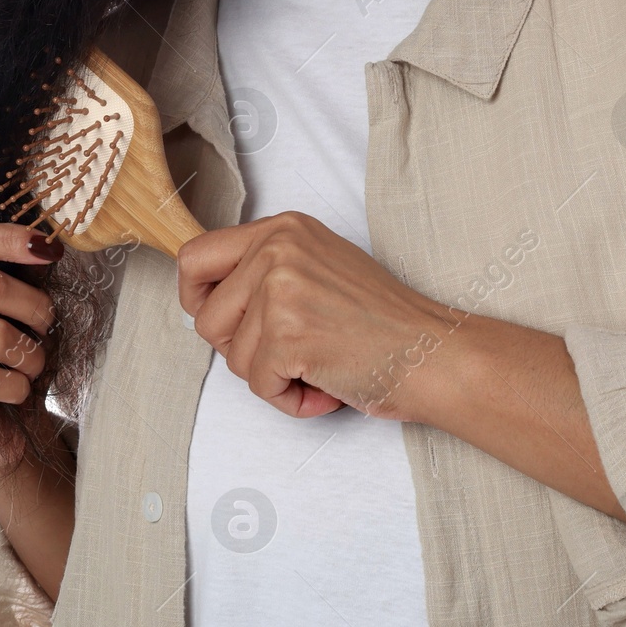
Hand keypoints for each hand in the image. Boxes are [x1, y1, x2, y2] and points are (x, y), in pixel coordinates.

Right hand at [0, 219, 59, 454]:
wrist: (0, 426)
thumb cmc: (13, 357)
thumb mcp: (20, 307)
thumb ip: (24, 274)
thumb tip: (46, 245)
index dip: (8, 238)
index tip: (50, 249)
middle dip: (35, 309)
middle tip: (46, 330)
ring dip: (30, 356)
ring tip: (30, 366)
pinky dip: (17, 387)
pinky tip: (15, 392)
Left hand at [176, 211, 454, 420]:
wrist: (430, 351)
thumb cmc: (381, 321)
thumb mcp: (318, 266)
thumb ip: (266, 270)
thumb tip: (206, 298)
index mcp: (283, 227)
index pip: (195, 257)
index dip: (198, 299)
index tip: (225, 321)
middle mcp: (277, 247)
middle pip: (204, 316)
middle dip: (237, 348)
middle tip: (285, 350)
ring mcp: (281, 288)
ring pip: (231, 357)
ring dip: (270, 376)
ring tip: (316, 364)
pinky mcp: (288, 334)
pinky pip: (258, 385)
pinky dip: (290, 398)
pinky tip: (326, 383)